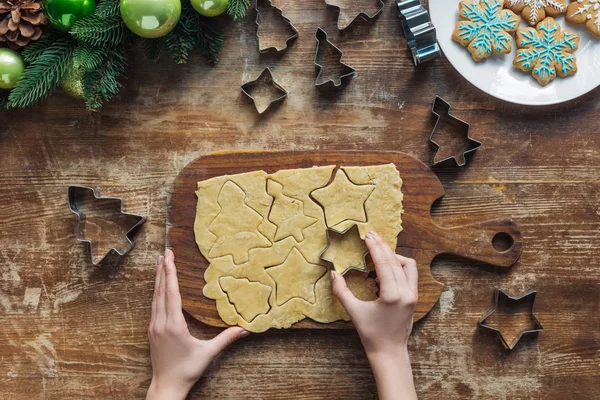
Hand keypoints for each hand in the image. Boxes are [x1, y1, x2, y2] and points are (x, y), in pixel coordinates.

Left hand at [147, 249, 249, 399]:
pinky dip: (157, 291)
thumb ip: (226, 339)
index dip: (170, 273)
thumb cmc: (187, 370)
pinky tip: (159, 286)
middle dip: (162, 269)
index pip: (172, 292)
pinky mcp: (152, 331)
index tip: (169, 257)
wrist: (166, 386)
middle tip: (165, 251)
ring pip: (155, 297)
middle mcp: (160, 322)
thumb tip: (244, 329)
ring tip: (160, 263)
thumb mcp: (208, 353)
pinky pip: (153, 305)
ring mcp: (154, 326)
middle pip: (160, 290)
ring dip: (158, 279)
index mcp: (173, 324)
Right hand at [331, 230, 417, 399]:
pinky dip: (399, 266)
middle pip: (396, 261)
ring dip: (393, 255)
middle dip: (383, 246)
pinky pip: (410, 274)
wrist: (389, 351)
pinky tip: (385, 268)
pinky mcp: (414, 297)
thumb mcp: (353, 312)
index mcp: (392, 295)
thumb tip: (333, 273)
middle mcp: (406, 293)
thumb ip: (341, 291)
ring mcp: (413, 295)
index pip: (384, 263)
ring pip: (408, 265)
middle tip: (371, 235)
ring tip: (378, 250)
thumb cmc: (370, 334)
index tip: (367, 236)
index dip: (375, 247)